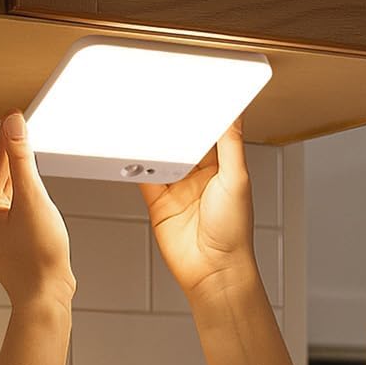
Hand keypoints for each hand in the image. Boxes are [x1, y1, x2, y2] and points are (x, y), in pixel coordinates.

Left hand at [0, 113, 75, 310]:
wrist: (46, 299)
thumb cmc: (39, 259)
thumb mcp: (33, 200)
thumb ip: (22, 160)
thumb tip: (13, 127)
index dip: (8, 139)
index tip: (15, 116)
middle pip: (1, 179)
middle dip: (15, 159)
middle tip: (25, 132)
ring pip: (10, 197)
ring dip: (24, 182)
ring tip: (32, 160)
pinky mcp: (10, 244)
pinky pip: (17, 213)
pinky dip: (28, 201)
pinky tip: (39, 198)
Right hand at [140, 113, 259, 302]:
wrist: (213, 271)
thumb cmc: (234, 233)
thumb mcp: (237, 180)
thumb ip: (231, 145)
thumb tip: (234, 114)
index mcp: (223, 169)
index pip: (208, 133)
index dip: (199, 114)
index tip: (190, 92)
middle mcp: (199, 177)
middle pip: (180, 142)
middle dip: (170, 125)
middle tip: (157, 100)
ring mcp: (177, 189)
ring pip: (159, 156)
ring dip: (150, 142)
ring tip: (138, 119)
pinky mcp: (158, 203)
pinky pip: (142, 177)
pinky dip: (134, 164)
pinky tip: (128, 150)